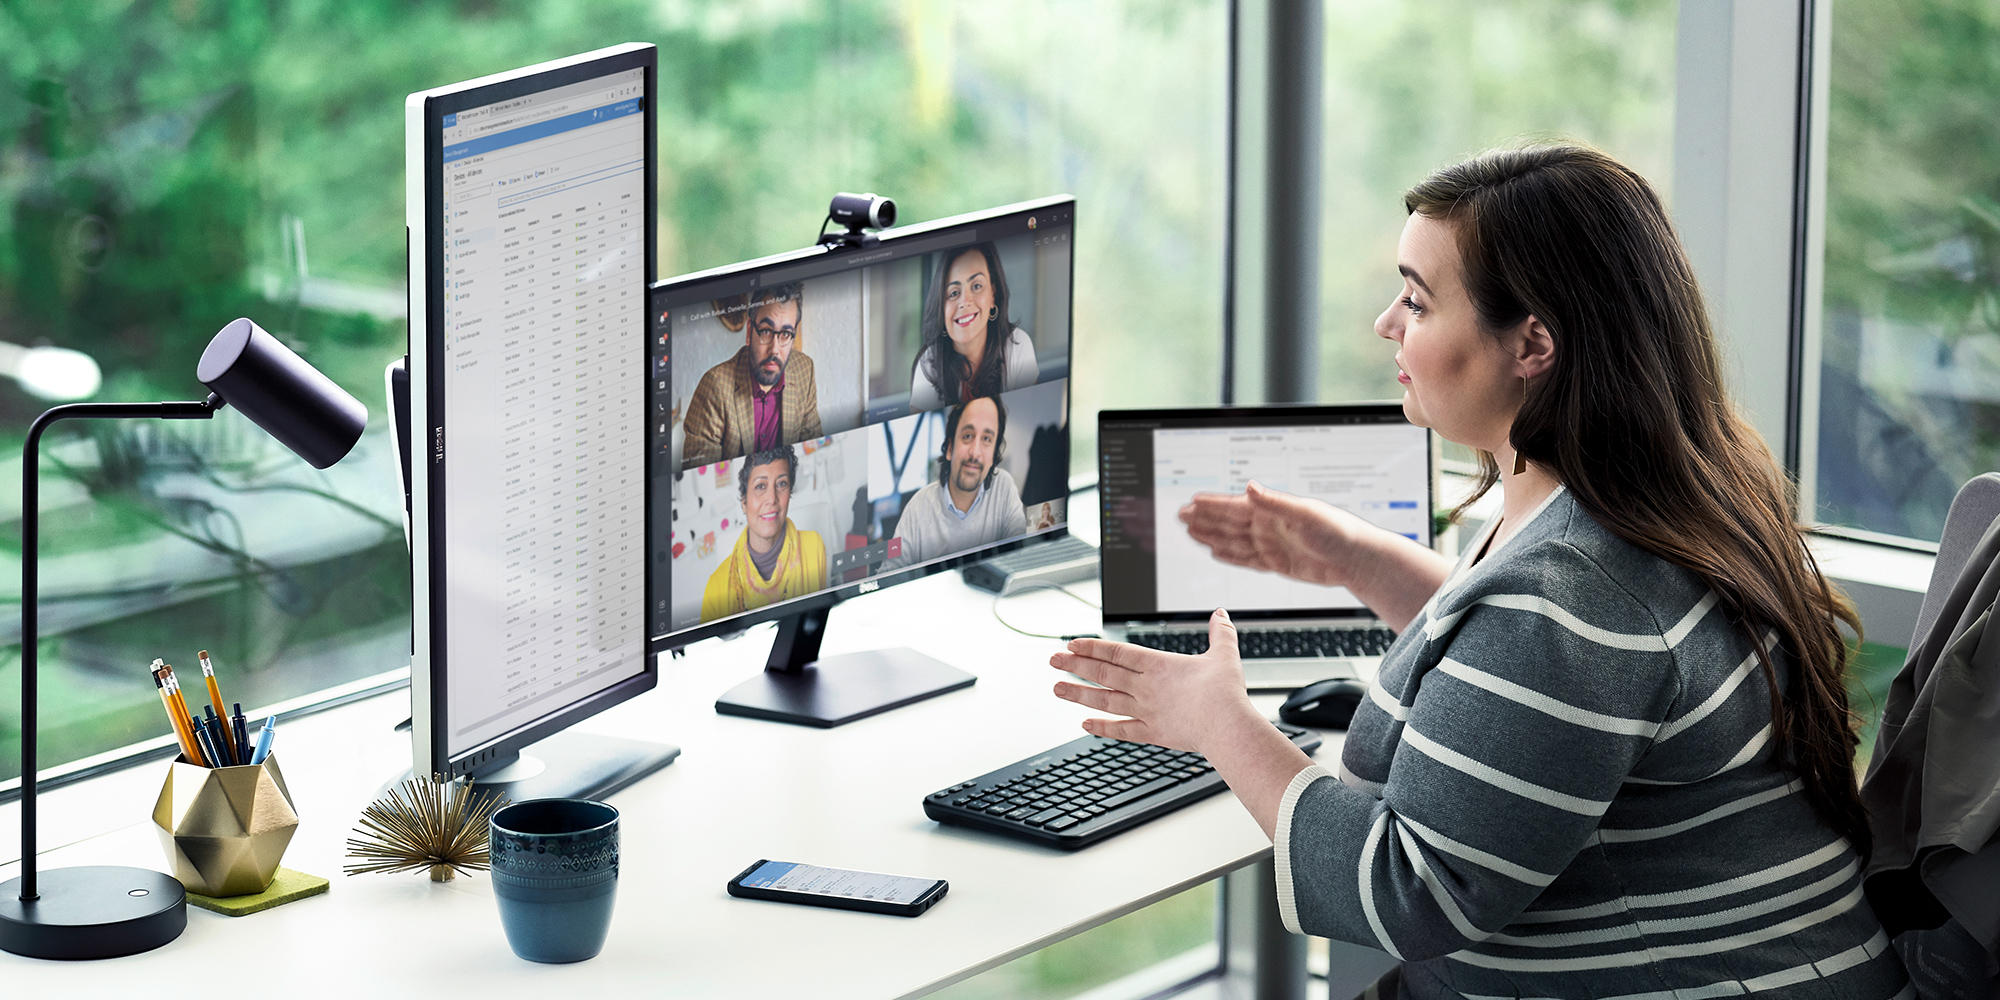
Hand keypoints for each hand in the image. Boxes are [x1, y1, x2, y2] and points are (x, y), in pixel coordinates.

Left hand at [1050, 609, 1259, 752]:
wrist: (1227, 726)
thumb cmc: (1226, 693)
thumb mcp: (1224, 655)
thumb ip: (1220, 633)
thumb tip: (1221, 614)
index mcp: (1158, 665)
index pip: (1116, 652)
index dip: (1092, 646)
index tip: (1072, 644)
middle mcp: (1145, 687)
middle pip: (1102, 673)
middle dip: (1075, 665)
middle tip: (1052, 660)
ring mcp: (1146, 710)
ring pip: (1104, 700)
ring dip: (1078, 694)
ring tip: (1056, 689)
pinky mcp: (1152, 733)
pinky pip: (1121, 729)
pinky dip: (1102, 727)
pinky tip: (1084, 724)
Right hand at [1179, 481, 1356, 588]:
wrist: (1356, 558)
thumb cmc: (1337, 531)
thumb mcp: (1304, 513)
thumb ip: (1274, 502)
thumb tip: (1249, 486)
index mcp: (1271, 511)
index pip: (1234, 506)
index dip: (1212, 504)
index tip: (1192, 501)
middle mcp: (1268, 526)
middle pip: (1228, 523)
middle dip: (1204, 519)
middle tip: (1181, 515)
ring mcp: (1271, 544)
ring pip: (1233, 541)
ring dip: (1211, 536)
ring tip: (1191, 532)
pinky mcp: (1277, 563)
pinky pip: (1246, 559)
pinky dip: (1229, 555)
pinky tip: (1216, 551)